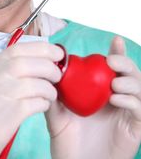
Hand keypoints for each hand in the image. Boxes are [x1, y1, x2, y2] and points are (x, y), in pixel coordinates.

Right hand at [0, 42, 62, 158]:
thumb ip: (5, 71)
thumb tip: (38, 59)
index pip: (15, 50)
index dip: (41, 48)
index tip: (56, 52)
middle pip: (24, 64)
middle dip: (47, 66)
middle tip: (58, 74)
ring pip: (30, 84)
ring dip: (48, 87)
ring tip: (52, 93)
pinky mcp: (0, 122)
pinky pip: (31, 105)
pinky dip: (43, 103)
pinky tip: (43, 105)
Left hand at [45, 36, 140, 158]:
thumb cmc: (67, 142)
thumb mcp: (57, 115)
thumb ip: (54, 96)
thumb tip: (49, 73)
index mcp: (102, 92)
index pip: (113, 68)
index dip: (117, 53)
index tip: (116, 40)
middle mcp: (117, 98)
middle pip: (130, 73)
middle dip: (124, 63)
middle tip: (112, 62)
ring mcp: (127, 113)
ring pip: (140, 88)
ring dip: (129, 81)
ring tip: (114, 84)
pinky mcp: (135, 128)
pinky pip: (140, 109)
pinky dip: (131, 101)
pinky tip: (117, 99)